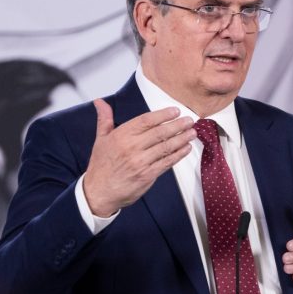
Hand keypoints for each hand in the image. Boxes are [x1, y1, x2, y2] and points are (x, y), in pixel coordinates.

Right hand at [82, 98, 196, 215]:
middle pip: (160, 133)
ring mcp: (141, 162)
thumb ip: (104, 119)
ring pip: (166, 147)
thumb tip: (100, 102)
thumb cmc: (101, 165)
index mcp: (121, 136)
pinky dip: (178, 155)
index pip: (146, 120)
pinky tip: (186, 148)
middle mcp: (132, 147)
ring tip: (192, 132)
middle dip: (177, 125)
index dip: (163, 115)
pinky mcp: (148, 175)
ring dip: (182, 139)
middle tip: (189, 120)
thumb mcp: (101, 139)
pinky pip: (166, 162)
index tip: (175, 111)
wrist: (99, 191)